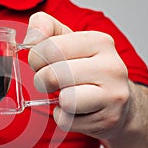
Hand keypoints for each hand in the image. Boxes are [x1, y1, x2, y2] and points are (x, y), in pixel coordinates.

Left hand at [25, 12, 130, 139]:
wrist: (117, 99)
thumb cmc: (86, 67)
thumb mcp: (67, 39)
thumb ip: (44, 27)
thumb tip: (30, 40)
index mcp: (100, 41)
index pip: (50, 48)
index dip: (36, 58)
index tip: (41, 62)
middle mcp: (111, 67)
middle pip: (53, 75)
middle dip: (42, 80)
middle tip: (50, 81)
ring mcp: (113, 95)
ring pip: (65, 100)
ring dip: (56, 100)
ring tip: (65, 94)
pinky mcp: (108, 119)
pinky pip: (66, 120)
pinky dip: (63, 116)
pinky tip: (74, 110)